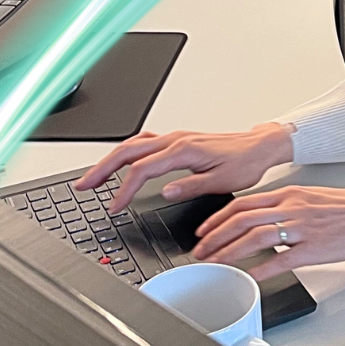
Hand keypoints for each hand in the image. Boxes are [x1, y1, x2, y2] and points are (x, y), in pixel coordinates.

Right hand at [74, 123, 294, 212]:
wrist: (260, 146)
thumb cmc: (246, 162)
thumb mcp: (222, 181)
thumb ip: (191, 187)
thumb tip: (164, 193)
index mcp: (184, 150)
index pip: (143, 170)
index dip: (125, 190)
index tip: (114, 207)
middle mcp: (177, 140)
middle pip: (128, 151)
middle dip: (102, 168)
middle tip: (84, 186)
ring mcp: (176, 138)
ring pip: (134, 144)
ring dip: (111, 159)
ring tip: (94, 177)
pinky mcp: (179, 140)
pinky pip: (145, 143)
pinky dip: (128, 153)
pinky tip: (121, 163)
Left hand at [191, 185, 344, 280]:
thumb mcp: (314, 198)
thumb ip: (286, 208)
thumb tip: (263, 221)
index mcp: (290, 194)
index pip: (242, 203)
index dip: (217, 219)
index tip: (203, 231)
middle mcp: (292, 207)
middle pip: (240, 219)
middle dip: (213, 237)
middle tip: (199, 251)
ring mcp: (302, 228)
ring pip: (253, 238)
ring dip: (228, 252)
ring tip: (214, 264)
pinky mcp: (314, 249)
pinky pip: (280, 260)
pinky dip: (260, 269)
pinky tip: (249, 277)